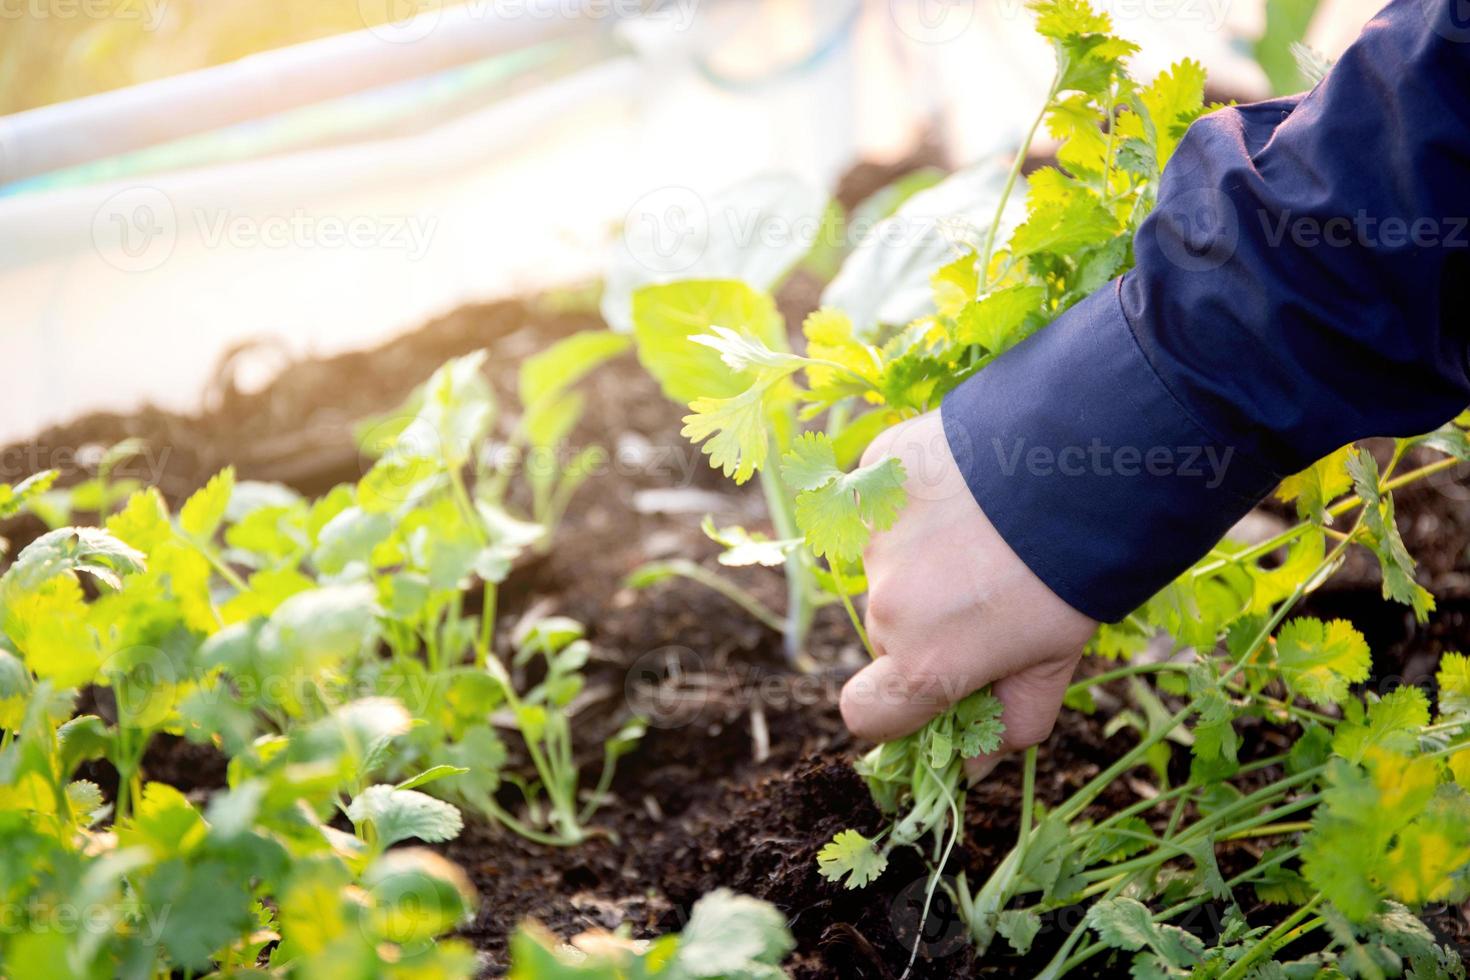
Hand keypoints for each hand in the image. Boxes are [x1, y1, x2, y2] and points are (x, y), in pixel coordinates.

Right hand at [840, 411, 1097, 779]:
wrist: (1083, 463)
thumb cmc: (1076, 575)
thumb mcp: (1056, 662)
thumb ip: (1010, 721)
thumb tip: (974, 769)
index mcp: (924, 664)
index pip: (866, 715)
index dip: (894, 710)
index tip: (932, 689)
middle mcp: (886, 605)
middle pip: (889, 633)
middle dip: (928, 624)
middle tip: (992, 592)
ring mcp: (874, 536)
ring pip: (889, 564)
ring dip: (924, 558)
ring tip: (989, 529)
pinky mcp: (876, 474)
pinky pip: (884, 500)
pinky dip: (916, 501)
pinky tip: (969, 485)